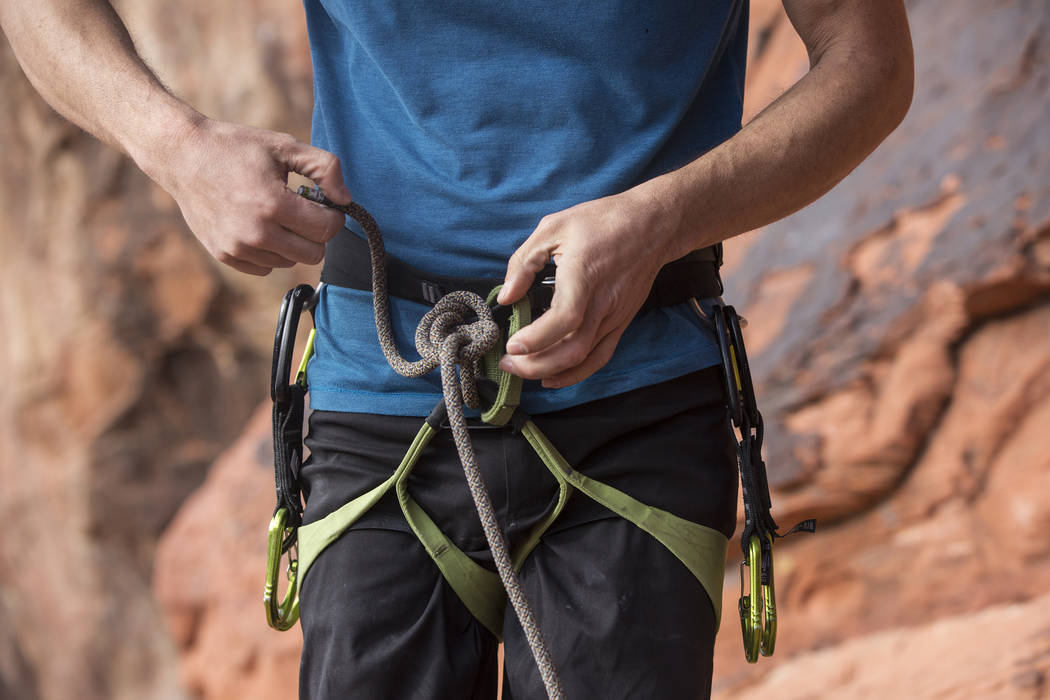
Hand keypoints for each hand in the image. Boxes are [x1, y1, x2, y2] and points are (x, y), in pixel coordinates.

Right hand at [157, 118, 351, 274]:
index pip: (326, 229)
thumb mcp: (284, 146)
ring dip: (293, 242)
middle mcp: (255, 233)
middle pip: (313, 253)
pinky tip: (260, 226)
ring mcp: (238, 248)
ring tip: (277, 214)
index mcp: (272, 204)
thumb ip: (324, 168)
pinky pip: (266, 268)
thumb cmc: (237, 147)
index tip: (325, 203)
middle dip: (316, 233)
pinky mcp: (225, 255)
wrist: (182, 155)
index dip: (333, 216)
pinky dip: (270, 252)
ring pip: (290, 262)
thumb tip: (346, 199)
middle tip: (303, 211)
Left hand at [496, 187, 681, 387]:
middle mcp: (603, 303)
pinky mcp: (621, 322)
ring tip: (522, 370)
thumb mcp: (554, 227)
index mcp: (584, 275)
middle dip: (535, 364)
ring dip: (551, 371)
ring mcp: (615, 316)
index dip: (537, 338)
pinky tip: (553, 376)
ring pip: (585, 358)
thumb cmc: (602, 221)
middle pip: (573, 349)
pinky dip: (576, 373)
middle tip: (507, 363)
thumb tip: (507, 295)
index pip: (564, 319)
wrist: (652, 226)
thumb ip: (524, 262)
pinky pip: (600, 356)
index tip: (513, 345)